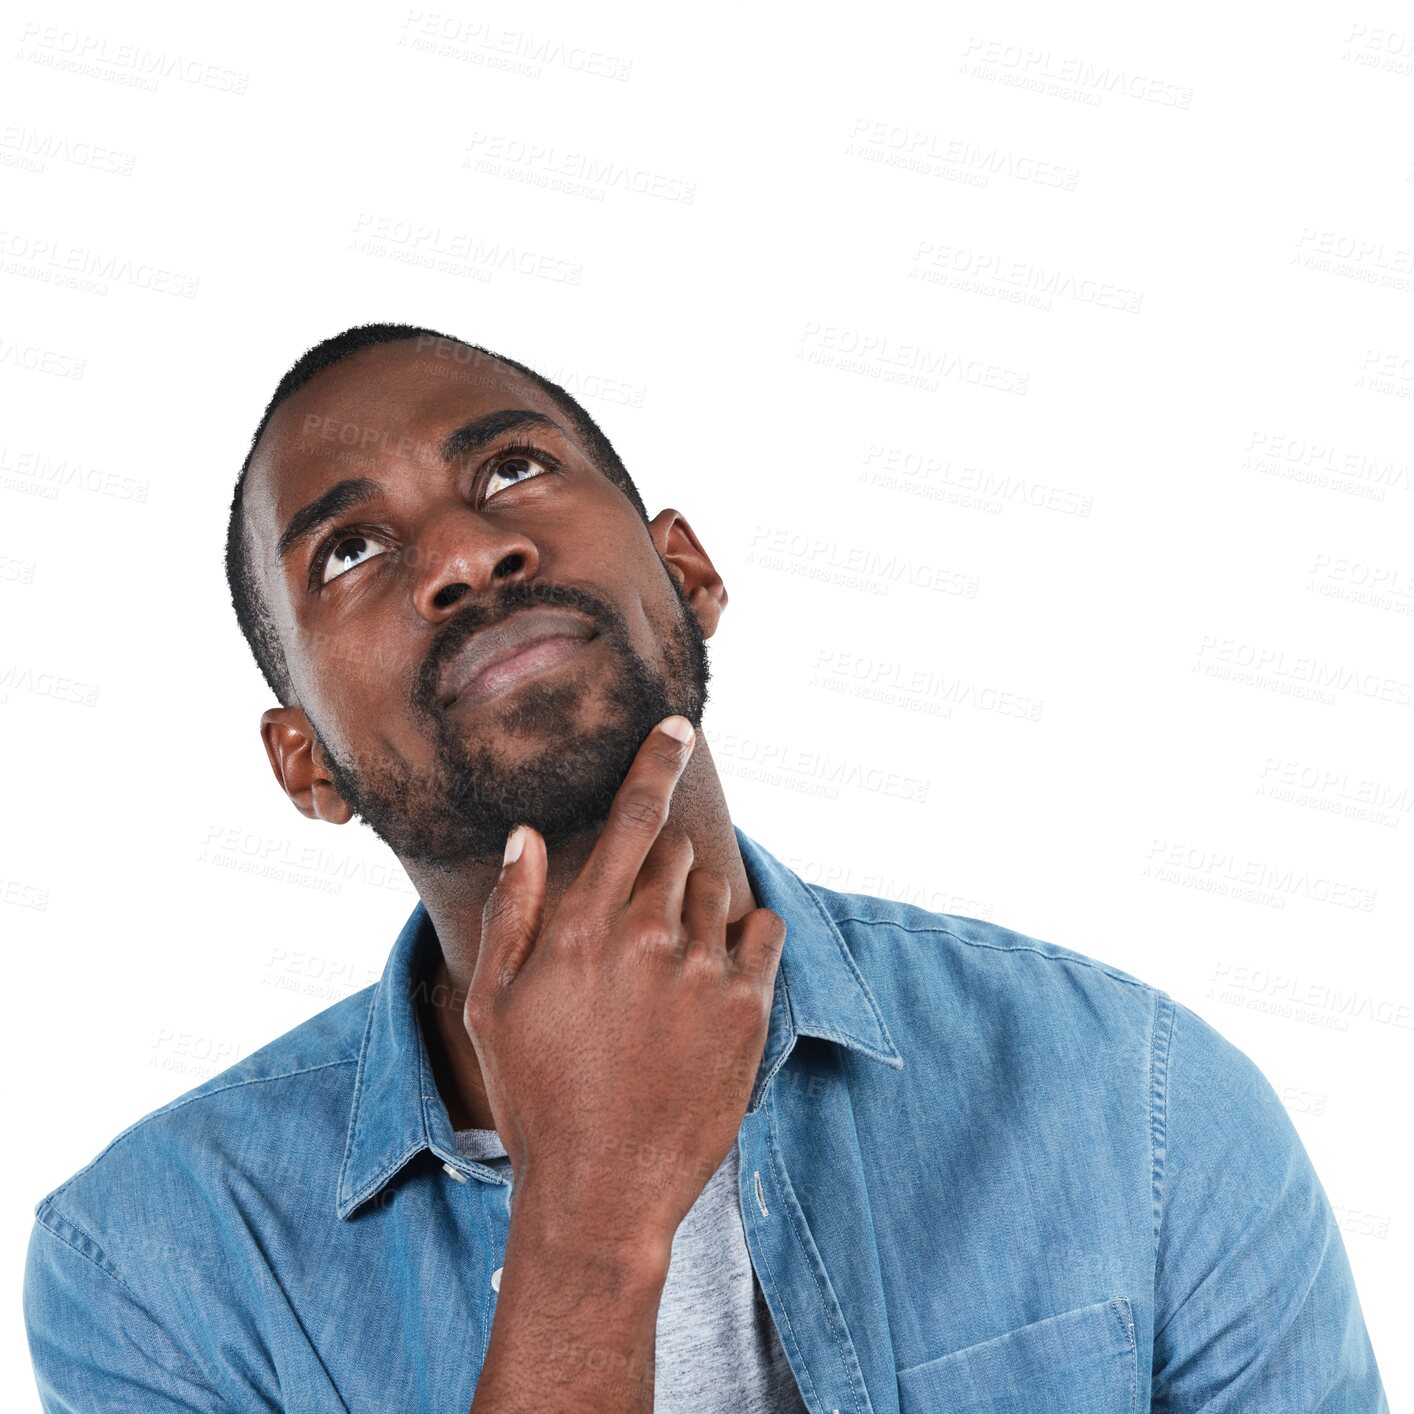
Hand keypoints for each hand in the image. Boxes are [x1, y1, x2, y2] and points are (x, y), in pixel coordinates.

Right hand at [461, 715, 786, 1256]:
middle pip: (677, 853)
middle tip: (641, 929)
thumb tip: (527, 836)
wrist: (600, 1193)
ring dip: (698, 908)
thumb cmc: (536, 1097)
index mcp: (586, 927)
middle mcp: (650, 937)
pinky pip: (764, 934)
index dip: (656, 762)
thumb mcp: (493, 1005)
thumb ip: (514, 912)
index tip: (677, 728)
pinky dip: (746, 937)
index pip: (632, 817)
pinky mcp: (749, 1010)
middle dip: (662, 868)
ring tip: (669, 971)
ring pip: (718, 892)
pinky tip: (716, 974)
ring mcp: (705, 972)